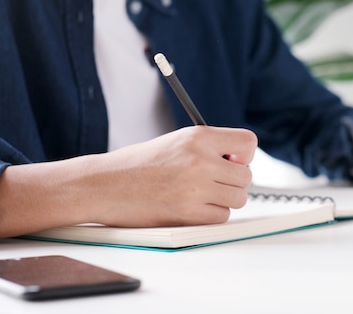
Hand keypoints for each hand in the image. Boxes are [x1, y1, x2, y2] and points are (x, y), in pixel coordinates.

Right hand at [93, 126, 257, 226]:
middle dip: (233, 181)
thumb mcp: (177, 141)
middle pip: (246, 176)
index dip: (244, 155)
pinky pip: (221, 217)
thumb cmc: (139, 164)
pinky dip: (210, 215)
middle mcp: (200, 159)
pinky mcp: (188, 212)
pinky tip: (191, 207)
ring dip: (224, 200)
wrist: (103, 185)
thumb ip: (210, 147)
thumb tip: (242, 162)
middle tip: (213, 182)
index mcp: (198, 137)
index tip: (231, 161)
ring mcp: (195, 187)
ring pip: (238, 198)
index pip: (248, 143)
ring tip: (201, 194)